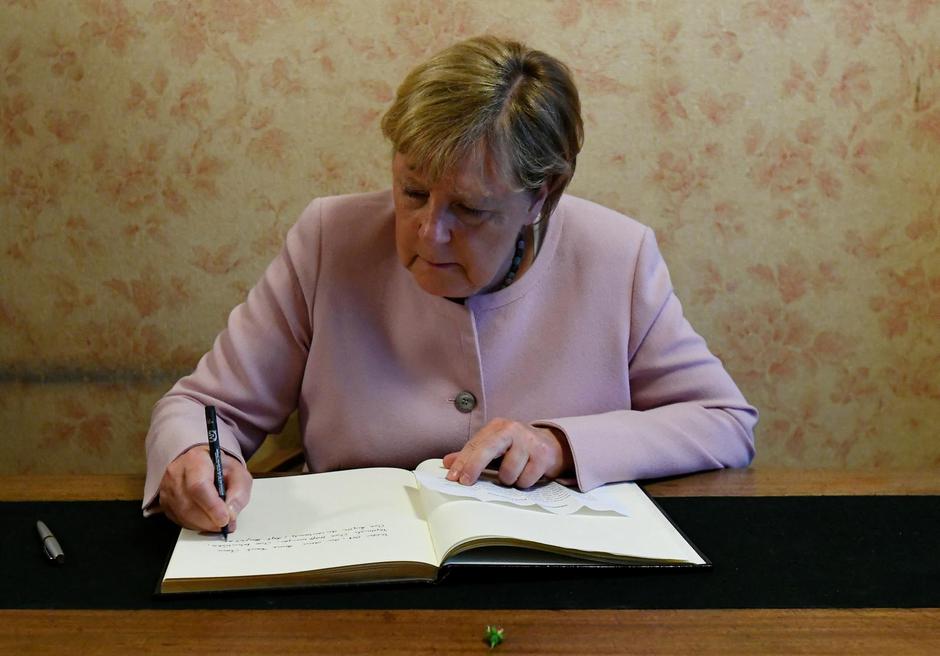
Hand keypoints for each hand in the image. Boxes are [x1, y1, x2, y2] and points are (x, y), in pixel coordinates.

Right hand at [158, 446, 251, 532]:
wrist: (204, 465)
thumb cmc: (221, 468)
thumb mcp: (239, 473)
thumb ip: (239, 492)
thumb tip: (231, 514)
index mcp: (195, 460)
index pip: (199, 486)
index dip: (212, 506)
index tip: (225, 519)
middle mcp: (176, 473)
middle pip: (189, 504)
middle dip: (210, 520)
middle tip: (226, 524)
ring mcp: (167, 488)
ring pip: (183, 515)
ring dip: (204, 525)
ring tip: (218, 523)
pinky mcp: (164, 503)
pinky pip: (179, 520)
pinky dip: (195, 525)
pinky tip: (206, 521)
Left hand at [442, 418, 572, 488]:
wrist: (552, 445)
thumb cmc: (517, 448)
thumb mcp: (494, 448)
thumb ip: (471, 455)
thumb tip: (447, 462)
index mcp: (498, 426)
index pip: (475, 444)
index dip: (462, 462)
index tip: (452, 477)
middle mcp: (513, 429)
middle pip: (488, 450)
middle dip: (474, 467)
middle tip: (465, 482)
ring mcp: (529, 442)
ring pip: (508, 472)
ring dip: (508, 479)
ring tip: (514, 473)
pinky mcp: (543, 456)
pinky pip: (525, 480)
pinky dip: (523, 482)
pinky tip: (527, 474)